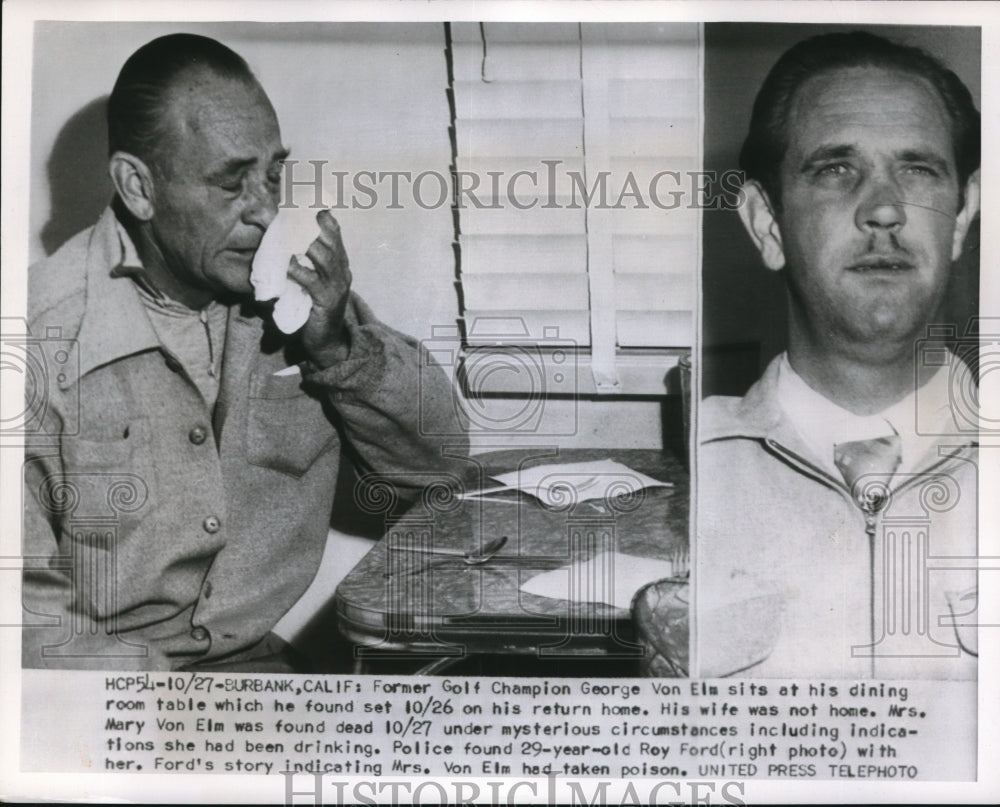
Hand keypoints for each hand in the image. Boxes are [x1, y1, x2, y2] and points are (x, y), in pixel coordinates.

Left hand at [287, 210, 352, 367]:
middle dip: (313, 226)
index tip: (309, 202)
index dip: (324, 217)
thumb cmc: (315, 309)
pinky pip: (312, 281)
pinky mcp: (326, 301)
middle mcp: (342, 273)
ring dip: (306, 245)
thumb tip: (284, 242)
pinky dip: (299, 270)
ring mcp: (336, 287)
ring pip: (325, 257)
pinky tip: (287, 265)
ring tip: (288, 236)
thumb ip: (307, 263)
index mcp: (340, 265)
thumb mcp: (314, 282)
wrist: (327, 341)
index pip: (335, 234)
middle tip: (293, 213)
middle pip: (331, 241)